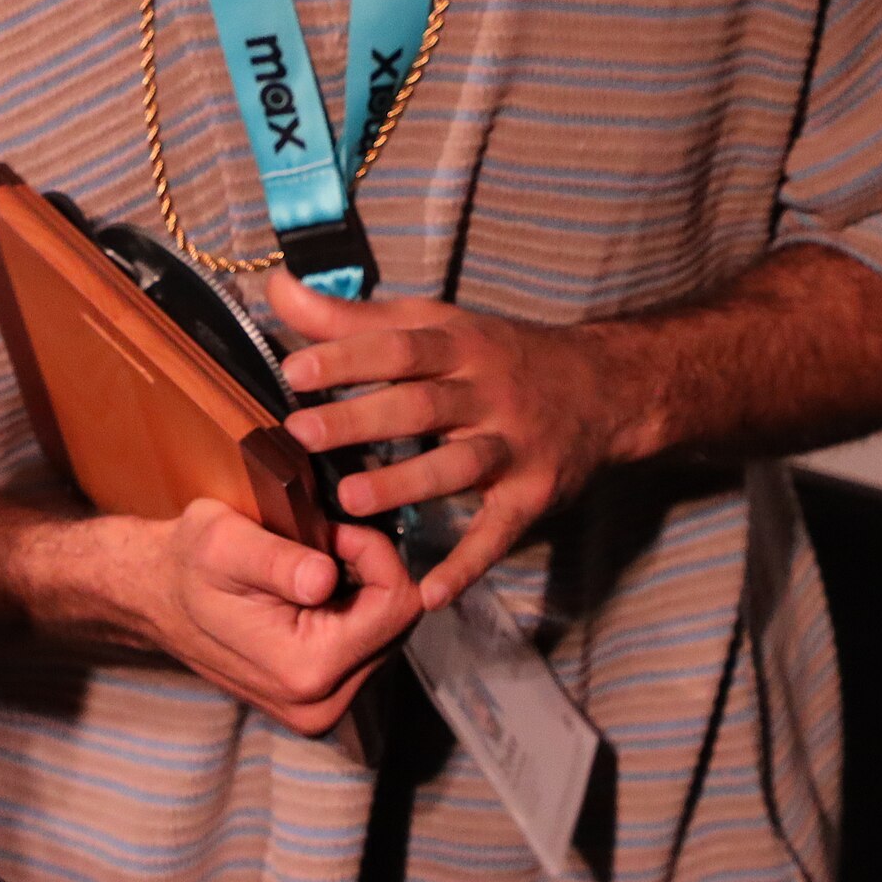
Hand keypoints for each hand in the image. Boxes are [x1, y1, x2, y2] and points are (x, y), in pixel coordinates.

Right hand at [104, 497, 422, 737]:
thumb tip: (324, 578)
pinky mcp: (319, 702)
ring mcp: (321, 710)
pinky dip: (350, 613)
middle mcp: (321, 705)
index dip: (376, 553)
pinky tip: (311, 594)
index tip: (333, 529)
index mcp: (307, 669)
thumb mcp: (224, 541)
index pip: (396, 605)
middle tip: (320, 544)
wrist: (154, 598)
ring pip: (387, 636)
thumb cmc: (188, 562)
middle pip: (398, 625)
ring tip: (309, 568)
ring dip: (361, 593)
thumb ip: (278, 561)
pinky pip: (365, 649)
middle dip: (370, 574)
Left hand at [271, 272, 638, 610]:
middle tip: (301, 433)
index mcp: (459, 345)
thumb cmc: (496, 354)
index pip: (399, 347)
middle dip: (361, 419)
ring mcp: (513, 447)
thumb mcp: (435, 323)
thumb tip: (277, 288)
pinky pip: (497, 533)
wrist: (603, 387)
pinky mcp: (532, 495)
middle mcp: (488, 393)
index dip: (349, 357)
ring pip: (456, 466)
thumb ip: (352, 315)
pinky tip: (429, 593)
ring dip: (405, 484)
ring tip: (350, 500)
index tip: (296, 370)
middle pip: (421, 406)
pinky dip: (466, 565)